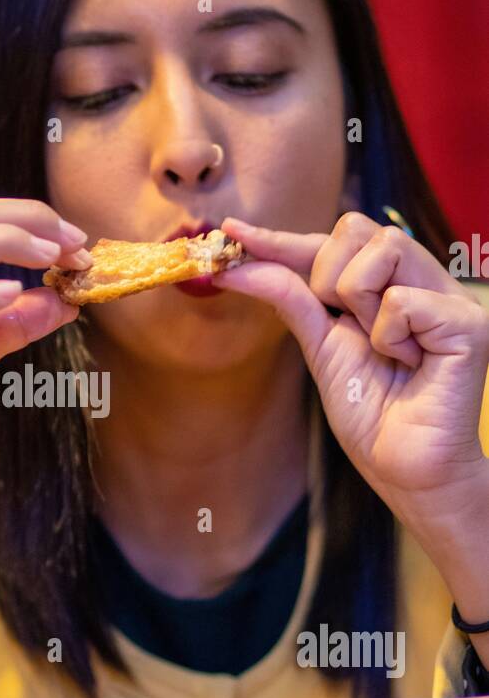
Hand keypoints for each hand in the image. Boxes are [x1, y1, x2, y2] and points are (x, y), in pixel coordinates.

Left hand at [213, 211, 488, 532]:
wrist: (405, 469)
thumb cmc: (372, 415)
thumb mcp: (320, 348)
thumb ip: (290, 299)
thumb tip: (237, 263)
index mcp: (390, 283)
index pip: (332, 241)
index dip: (281, 238)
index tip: (231, 231)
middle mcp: (423, 280)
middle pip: (356, 228)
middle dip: (329, 279)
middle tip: (347, 329)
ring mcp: (449, 296)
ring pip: (383, 248)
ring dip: (361, 304)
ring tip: (385, 350)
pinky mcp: (467, 321)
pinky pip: (402, 300)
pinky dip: (390, 336)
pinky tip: (410, 363)